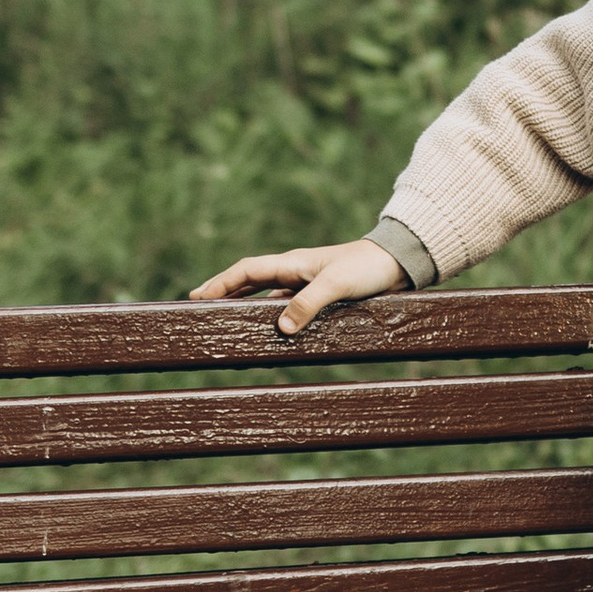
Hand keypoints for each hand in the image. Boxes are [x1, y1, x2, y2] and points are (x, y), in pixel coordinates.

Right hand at [186, 239, 407, 334]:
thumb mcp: (336, 285)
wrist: (396, 262)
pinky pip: (285, 304)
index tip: (196, 296)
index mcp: (292, 262)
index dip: (220, 282)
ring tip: (223, 316)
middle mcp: (294, 271)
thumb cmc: (367, 268)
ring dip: (243, 301)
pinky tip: (267, 326)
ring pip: (265, 293)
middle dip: (222, 290)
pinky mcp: (318, 293)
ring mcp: (305, 282)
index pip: (246, 270)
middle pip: (249, 280)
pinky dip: (270, 313)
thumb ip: (308, 304)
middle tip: (196, 303)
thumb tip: (281, 329)